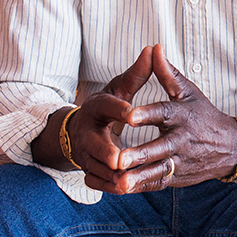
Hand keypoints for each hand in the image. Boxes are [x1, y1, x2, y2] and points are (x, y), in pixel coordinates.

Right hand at [66, 46, 153, 188]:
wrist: (82, 128)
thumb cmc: (109, 104)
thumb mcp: (120, 87)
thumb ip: (137, 72)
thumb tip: (154, 47)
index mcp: (96, 106)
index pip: (106, 106)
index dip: (119, 110)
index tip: (133, 114)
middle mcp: (86, 131)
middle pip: (93, 142)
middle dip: (106, 151)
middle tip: (120, 159)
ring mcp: (84, 153)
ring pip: (95, 166)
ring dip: (109, 174)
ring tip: (127, 181)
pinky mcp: (87, 169)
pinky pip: (96, 181)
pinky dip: (109, 186)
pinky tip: (125, 189)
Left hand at [96, 44, 236, 192]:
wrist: (228, 146)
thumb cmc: (202, 113)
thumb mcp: (187, 92)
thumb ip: (167, 73)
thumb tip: (154, 48)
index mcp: (182, 115)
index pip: (164, 113)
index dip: (147, 115)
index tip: (130, 116)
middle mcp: (181, 139)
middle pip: (159, 148)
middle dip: (140, 155)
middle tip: (119, 159)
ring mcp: (179, 161)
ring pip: (157, 171)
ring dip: (138, 177)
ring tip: (119, 182)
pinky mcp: (176, 178)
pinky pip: (156, 184)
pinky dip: (139, 187)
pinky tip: (120, 189)